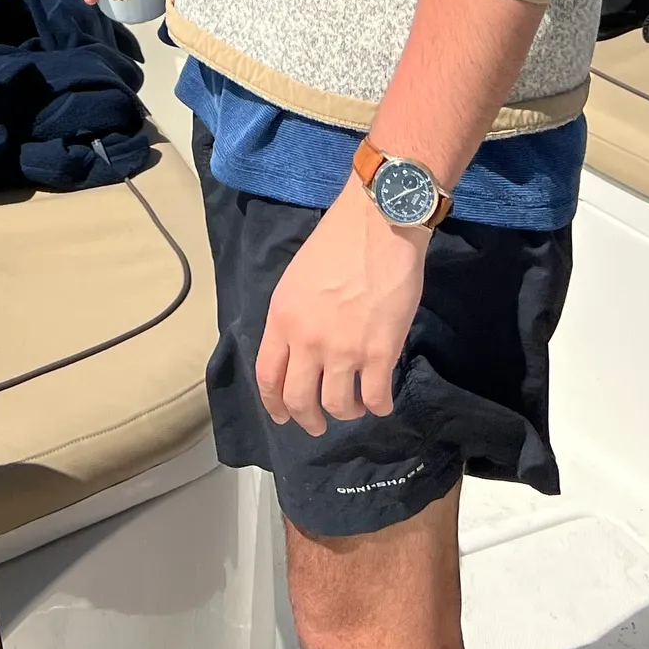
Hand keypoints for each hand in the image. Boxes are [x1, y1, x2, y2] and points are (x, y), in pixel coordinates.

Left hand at [255, 177, 428, 434]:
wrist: (379, 223)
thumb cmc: (338, 242)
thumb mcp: (297, 279)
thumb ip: (294, 318)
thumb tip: (300, 350)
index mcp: (282, 318)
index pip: (267, 377)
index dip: (274, 404)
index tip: (282, 417)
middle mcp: (307, 340)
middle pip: (298, 400)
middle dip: (307, 420)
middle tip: (317, 425)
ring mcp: (344, 350)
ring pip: (337, 406)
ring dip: (346, 413)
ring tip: (354, 407)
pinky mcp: (380, 352)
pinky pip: (376, 398)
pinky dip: (379, 407)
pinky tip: (381, 402)